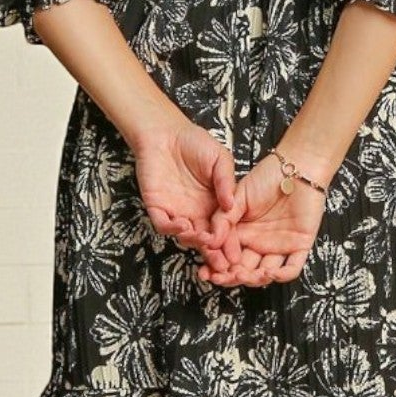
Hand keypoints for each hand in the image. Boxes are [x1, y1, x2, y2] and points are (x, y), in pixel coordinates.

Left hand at [130, 117, 239, 258]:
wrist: (165, 133)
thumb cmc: (195, 143)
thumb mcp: (220, 159)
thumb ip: (226, 181)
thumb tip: (231, 205)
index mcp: (214, 205)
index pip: (224, 229)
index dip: (230, 242)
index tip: (237, 254)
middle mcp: (197, 213)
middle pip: (206, 240)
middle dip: (214, 253)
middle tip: (222, 263)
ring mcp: (177, 212)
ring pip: (186, 237)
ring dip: (195, 242)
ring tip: (205, 241)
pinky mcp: (158, 208)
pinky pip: (163, 225)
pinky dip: (172, 229)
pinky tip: (183, 225)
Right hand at [192, 151, 328, 287]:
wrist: (296, 167)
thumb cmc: (267, 176)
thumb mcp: (238, 196)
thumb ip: (223, 218)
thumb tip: (210, 241)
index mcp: (243, 232)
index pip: (227, 256)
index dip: (217, 266)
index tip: (207, 271)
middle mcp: (259, 242)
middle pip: (244, 269)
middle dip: (231, 277)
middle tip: (222, 277)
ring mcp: (279, 245)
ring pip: (265, 273)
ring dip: (253, 279)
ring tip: (243, 274)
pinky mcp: (299, 245)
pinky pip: (291, 268)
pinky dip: (281, 275)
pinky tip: (269, 272)